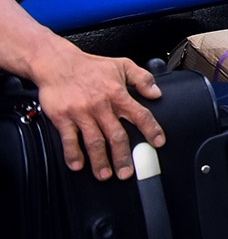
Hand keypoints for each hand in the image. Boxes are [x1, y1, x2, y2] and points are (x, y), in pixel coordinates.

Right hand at [33, 42, 164, 179]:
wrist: (58, 63)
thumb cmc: (91, 66)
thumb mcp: (122, 65)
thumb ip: (142, 78)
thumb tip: (156, 93)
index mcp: (118, 93)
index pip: (140, 114)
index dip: (151, 129)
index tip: (158, 143)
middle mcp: (101, 105)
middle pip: (116, 135)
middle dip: (122, 156)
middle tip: (127, 172)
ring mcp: (81, 113)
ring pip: (94, 141)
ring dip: (100, 161)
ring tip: (105, 175)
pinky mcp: (63, 118)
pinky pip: (69, 139)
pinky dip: (73, 153)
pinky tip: (78, 165)